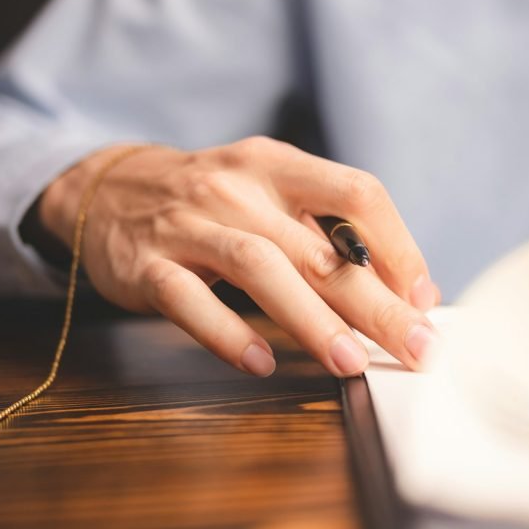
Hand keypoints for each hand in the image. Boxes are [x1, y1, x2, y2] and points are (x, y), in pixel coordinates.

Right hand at [37, 138, 440, 376]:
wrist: (106, 189)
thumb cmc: (212, 202)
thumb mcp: (269, 196)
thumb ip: (328, 235)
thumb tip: (406, 293)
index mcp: (278, 165)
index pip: (357, 193)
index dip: (398, 246)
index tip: (422, 298)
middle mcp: (237, 188)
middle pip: (318, 247)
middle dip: (376, 303)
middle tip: (417, 347)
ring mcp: (188, 225)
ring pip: (259, 268)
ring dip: (311, 320)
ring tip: (350, 362)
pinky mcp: (146, 264)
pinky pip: (189, 300)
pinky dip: (227, 333)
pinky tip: (261, 363)